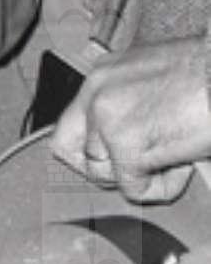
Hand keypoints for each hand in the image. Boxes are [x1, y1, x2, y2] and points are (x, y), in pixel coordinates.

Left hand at [53, 41, 210, 201]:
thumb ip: (130, 102)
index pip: (70, 122)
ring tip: (175, 157)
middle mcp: (96, 94)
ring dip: (140, 175)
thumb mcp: (155, 77)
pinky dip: (162, 187)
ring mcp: (108, 120)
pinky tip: (185, 164)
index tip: (116, 158)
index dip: (93, 148)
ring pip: (102, 172)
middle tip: (139, 167)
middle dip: (102, 167)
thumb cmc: (207, 76)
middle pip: (66, 149)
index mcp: (103, 75)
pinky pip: (133, 189)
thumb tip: (131, 132)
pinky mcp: (128, 147)